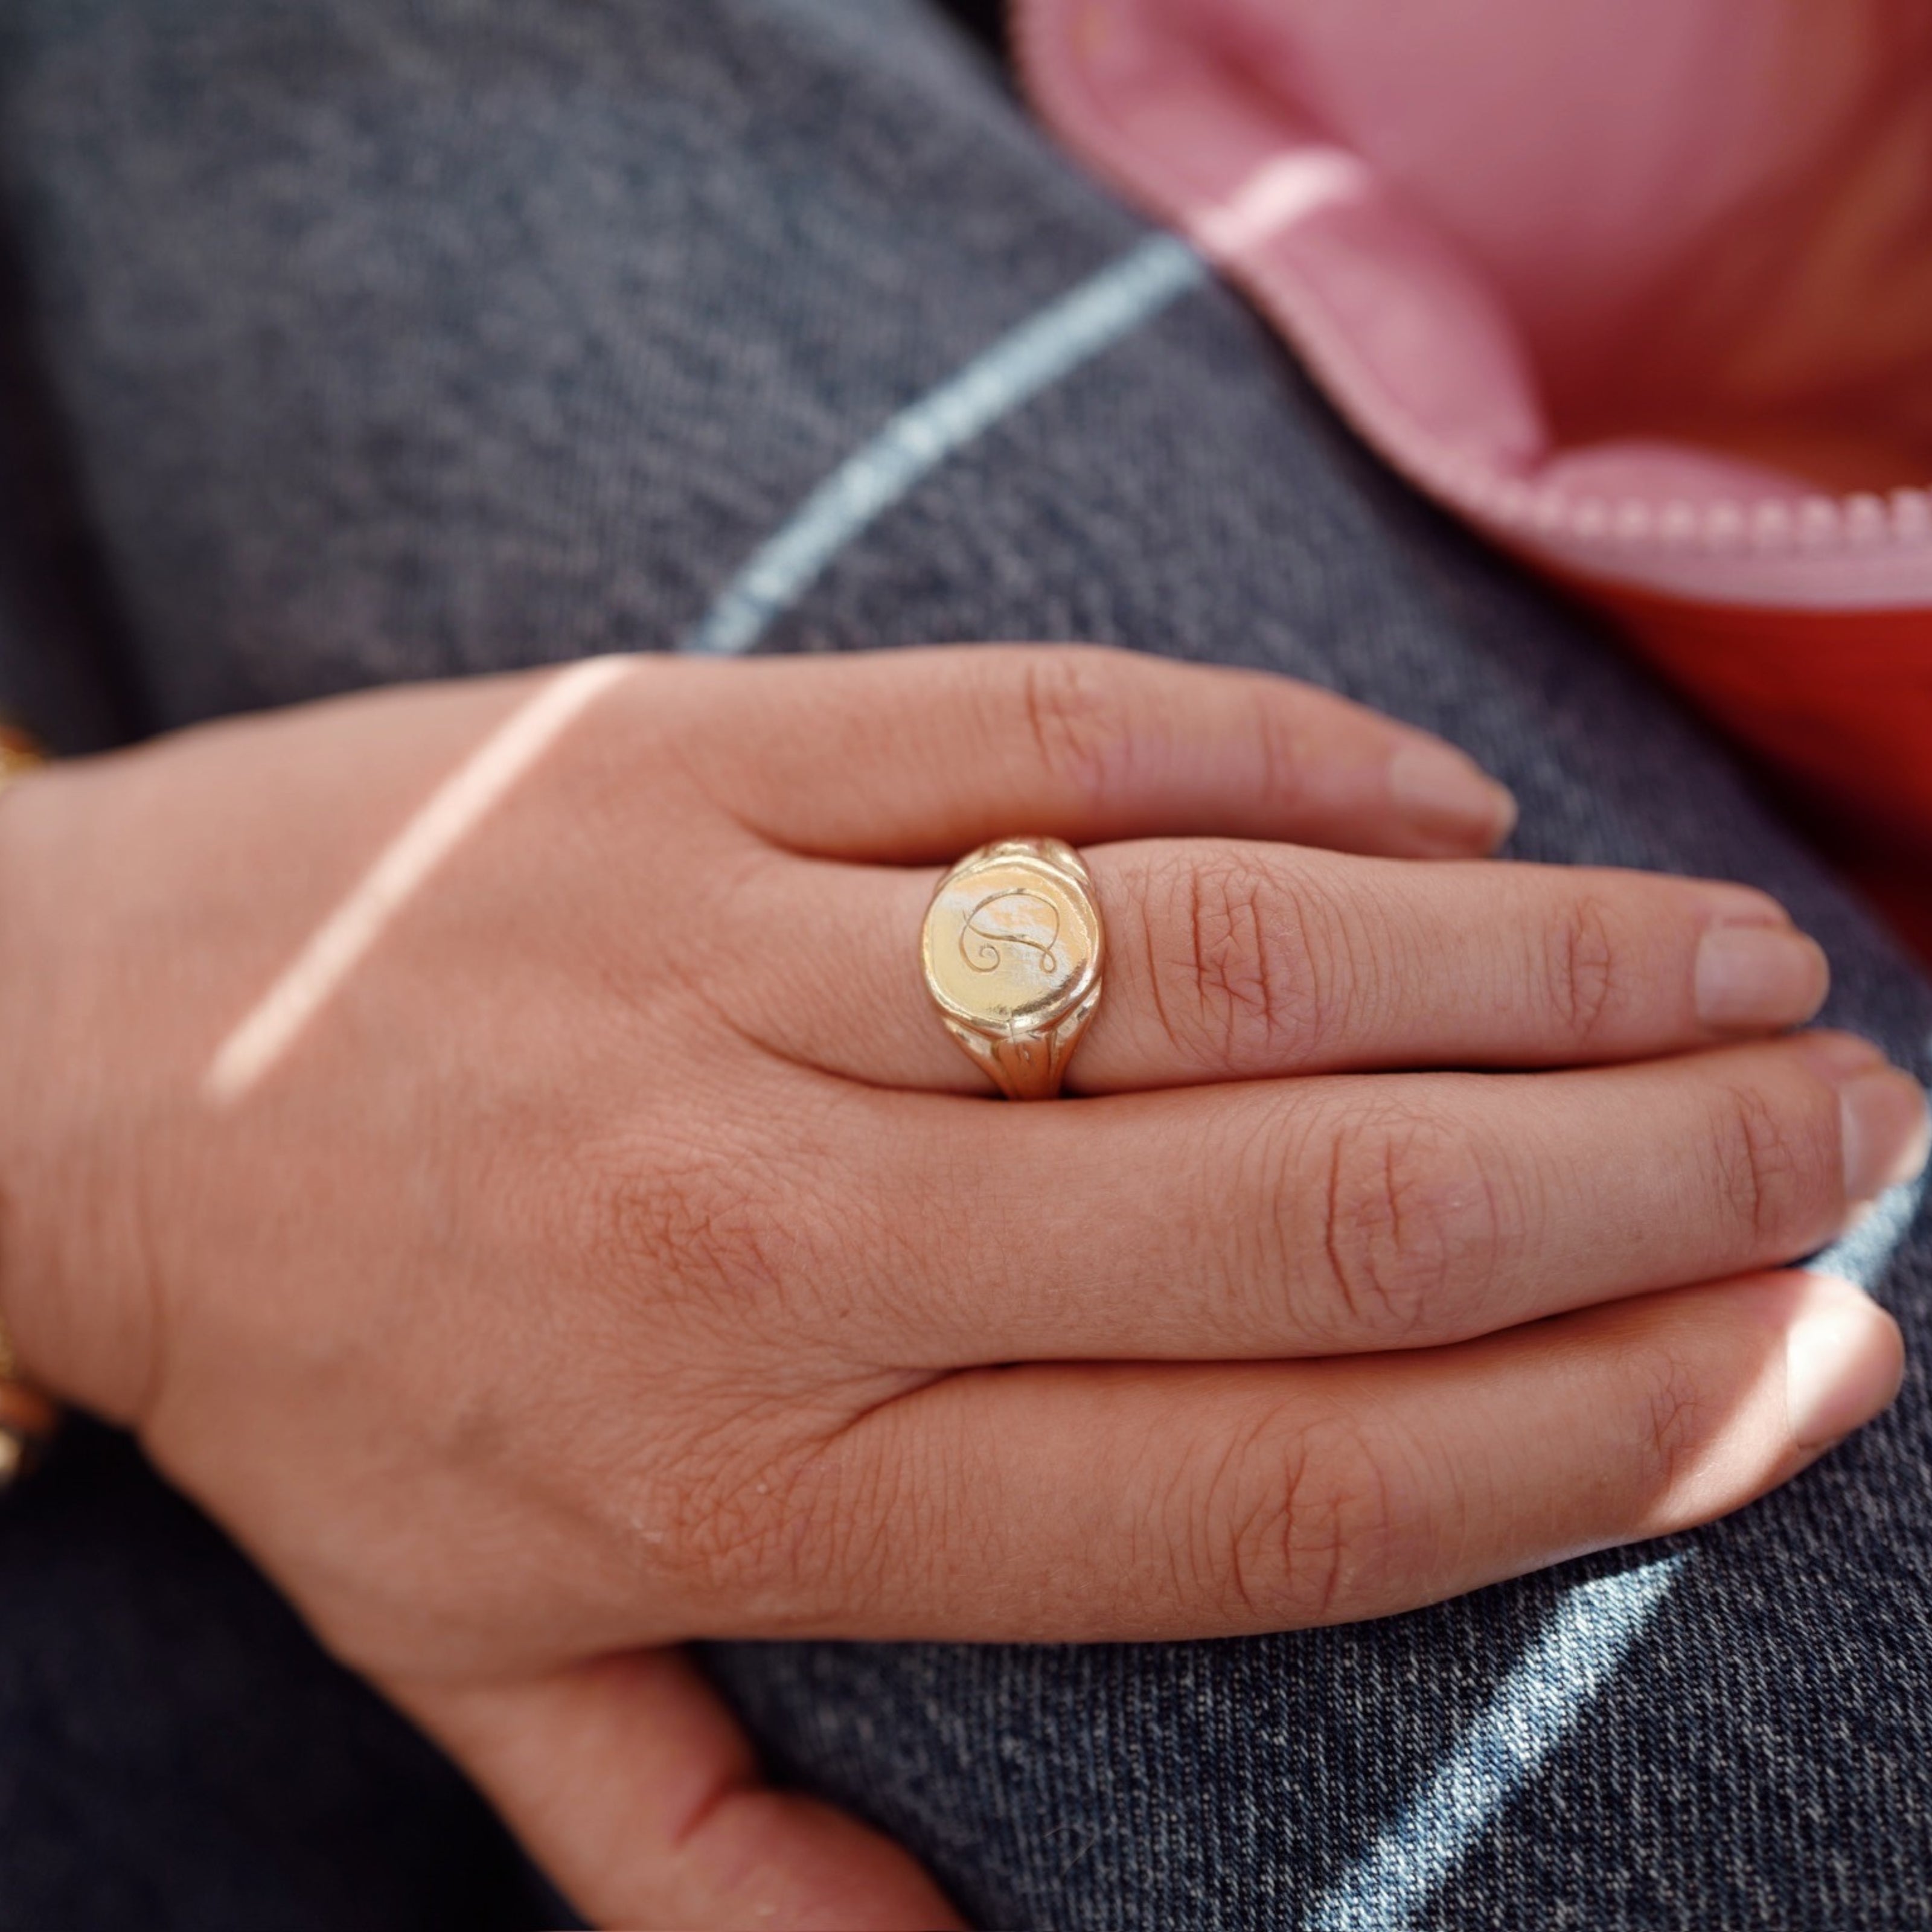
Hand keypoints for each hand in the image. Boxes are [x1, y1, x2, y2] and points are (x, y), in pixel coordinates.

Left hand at [0, 647, 1913, 1928]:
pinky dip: (1282, 760)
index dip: (1590, 1434)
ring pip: (1216, 951)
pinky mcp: (693, 745)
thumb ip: (715, 1851)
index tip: (1801, 1367)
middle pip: (1307, 1202)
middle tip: (1850, 1132)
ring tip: (1734, 967)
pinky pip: (1045, 734)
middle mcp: (778, 1210)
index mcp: (761, 1466)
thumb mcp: (482, 1665)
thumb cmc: (324, 1366)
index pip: (1275, 1475)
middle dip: (1638, 1178)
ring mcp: (733, 941)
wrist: (75, 1056)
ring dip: (1524, 955)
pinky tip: (1446, 800)